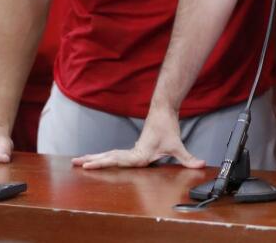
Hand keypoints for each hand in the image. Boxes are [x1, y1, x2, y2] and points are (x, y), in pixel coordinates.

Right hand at [72, 112, 202, 169]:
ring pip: (109, 155)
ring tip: (78, 161)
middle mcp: (132, 153)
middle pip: (108, 158)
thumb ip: (188, 158)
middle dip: (92, 161)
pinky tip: (96, 161)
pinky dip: (104, 158)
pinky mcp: (133, 148)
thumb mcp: (178, 145)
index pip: (117, 161)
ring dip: (94, 158)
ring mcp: (131, 150)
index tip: (88, 164)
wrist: (163, 111)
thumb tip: (201, 164)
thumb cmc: (167, 128)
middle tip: (75, 163)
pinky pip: (115, 154)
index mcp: (138, 155)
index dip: (102, 163)